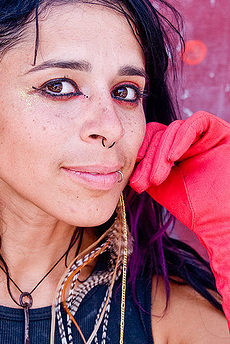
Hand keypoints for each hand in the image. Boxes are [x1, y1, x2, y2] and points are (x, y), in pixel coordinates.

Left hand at [130, 111, 229, 328]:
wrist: (221, 220)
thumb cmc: (195, 210)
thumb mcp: (162, 189)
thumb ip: (145, 174)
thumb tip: (122, 167)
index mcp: (174, 152)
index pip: (151, 140)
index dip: (140, 154)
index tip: (132, 177)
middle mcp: (188, 142)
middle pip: (159, 134)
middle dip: (148, 159)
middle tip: (144, 183)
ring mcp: (203, 136)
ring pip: (173, 129)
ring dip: (160, 154)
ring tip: (158, 179)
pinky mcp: (218, 132)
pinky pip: (196, 123)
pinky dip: (180, 138)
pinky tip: (172, 158)